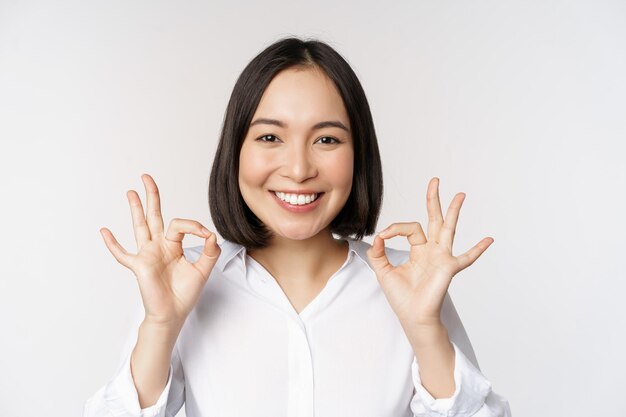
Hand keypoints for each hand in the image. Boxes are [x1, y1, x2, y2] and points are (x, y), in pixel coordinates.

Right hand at [100, 174, 220, 326]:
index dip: (194, 226)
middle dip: (152, 196)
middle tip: (147, 177)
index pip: (180, 225)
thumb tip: (211, 234)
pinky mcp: (138, 266)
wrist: (173, 314)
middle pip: (154, 216)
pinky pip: (122, 254)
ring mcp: (147, 255)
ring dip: (135, 209)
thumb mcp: (203, 270)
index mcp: (173, 245)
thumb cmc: (185, 294)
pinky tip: (104, 231)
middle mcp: (159, 246)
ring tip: (131, 192)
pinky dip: (113, 244)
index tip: (206, 235)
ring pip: (140, 227)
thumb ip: (209, 252)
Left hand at [366, 177, 493, 327]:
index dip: (395, 228)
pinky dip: (477, 249)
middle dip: (434, 200)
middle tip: (435, 181)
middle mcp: (432, 250)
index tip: (383, 236)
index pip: (409, 228)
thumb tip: (377, 236)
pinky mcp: (448, 268)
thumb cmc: (401, 296)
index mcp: (418, 250)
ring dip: (454, 211)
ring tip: (460, 194)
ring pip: (448, 229)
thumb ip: (378, 252)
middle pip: (434, 219)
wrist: (412, 316)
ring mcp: (442, 257)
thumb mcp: (383, 271)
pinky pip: (466, 258)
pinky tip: (489, 239)